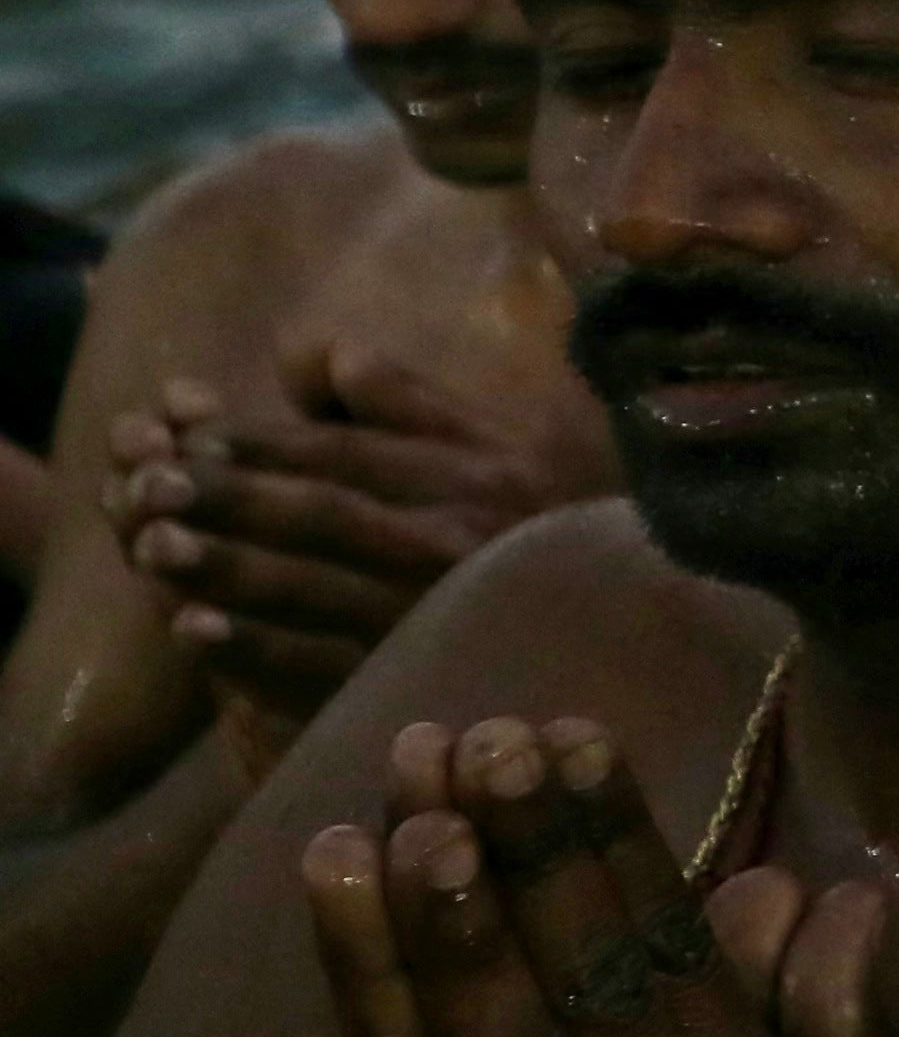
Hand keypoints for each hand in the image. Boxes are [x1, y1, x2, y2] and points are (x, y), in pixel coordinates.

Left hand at [126, 346, 554, 766]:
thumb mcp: (489, 444)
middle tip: (147, 483)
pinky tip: (194, 631)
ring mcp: (428, 620)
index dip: (258, 444)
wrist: (614, 632)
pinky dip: (254, 650)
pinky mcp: (406, 685)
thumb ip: (401, 398)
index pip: (346, 456)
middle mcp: (450, 546)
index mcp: (468, 479)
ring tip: (150, 547)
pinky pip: (322, 668)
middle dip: (228, 499)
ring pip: (312, 590)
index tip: (181, 433)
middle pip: (321, 516)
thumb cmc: (530, 525)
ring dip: (225, 569)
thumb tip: (311, 351)